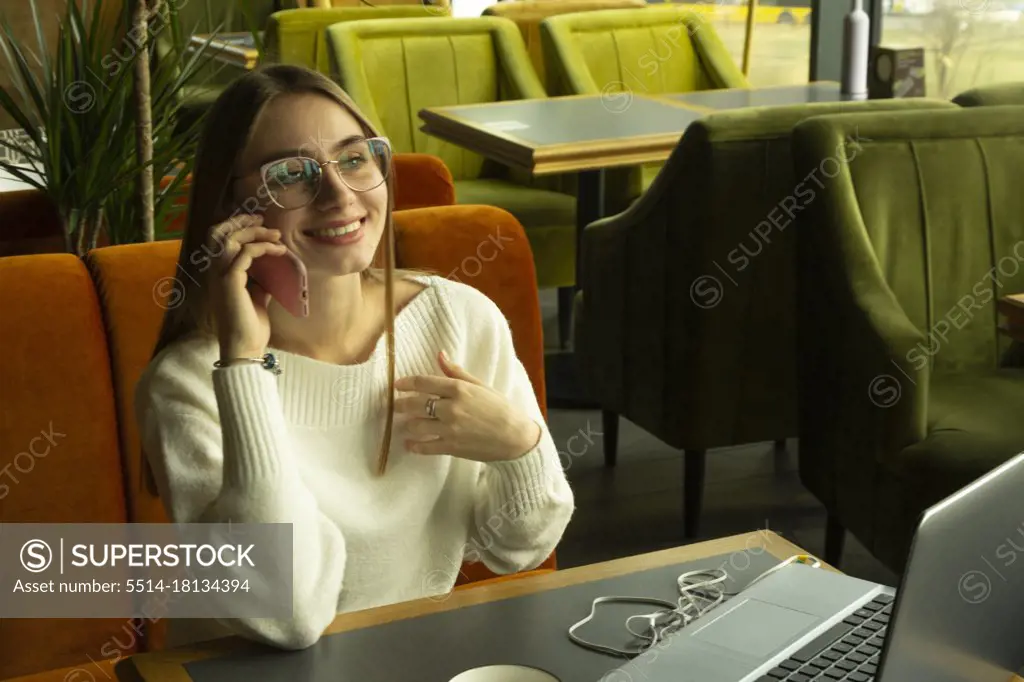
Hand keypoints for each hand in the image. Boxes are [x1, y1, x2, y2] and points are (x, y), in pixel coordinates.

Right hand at [207, 214, 287, 361]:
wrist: (245, 347)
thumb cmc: (251, 326)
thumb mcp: (258, 297)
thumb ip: (260, 281)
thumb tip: (273, 269)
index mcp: (219, 274)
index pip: (219, 240)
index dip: (236, 226)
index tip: (260, 222)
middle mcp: (215, 272)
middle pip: (219, 233)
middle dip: (242, 222)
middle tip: (264, 220)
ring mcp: (220, 276)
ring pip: (230, 240)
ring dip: (255, 233)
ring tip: (276, 235)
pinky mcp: (230, 282)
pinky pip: (244, 254)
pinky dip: (262, 248)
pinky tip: (279, 251)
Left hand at [394, 351, 541, 462]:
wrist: (515, 437)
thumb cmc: (500, 408)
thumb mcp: (480, 385)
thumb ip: (456, 372)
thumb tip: (439, 354)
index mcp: (459, 389)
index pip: (423, 382)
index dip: (406, 383)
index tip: (397, 385)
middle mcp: (451, 408)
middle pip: (415, 404)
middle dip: (401, 405)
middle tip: (396, 406)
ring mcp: (450, 429)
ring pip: (416, 426)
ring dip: (408, 424)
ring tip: (406, 423)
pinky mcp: (451, 447)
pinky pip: (425, 447)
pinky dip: (413, 446)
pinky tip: (409, 444)